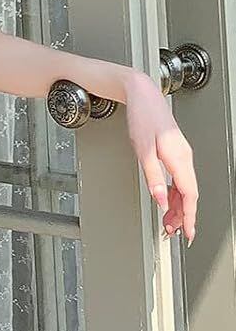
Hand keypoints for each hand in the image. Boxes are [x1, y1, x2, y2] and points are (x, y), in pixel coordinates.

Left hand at [124, 70, 197, 243]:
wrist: (142, 96)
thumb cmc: (142, 118)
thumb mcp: (143, 151)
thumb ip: (152, 177)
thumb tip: (160, 200)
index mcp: (180, 159)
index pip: (189, 196)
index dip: (188, 217)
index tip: (187, 234)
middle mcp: (184, 158)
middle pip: (188, 195)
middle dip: (182, 216)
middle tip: (171, 233)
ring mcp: (181, 156)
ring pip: (184, 188)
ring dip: (177, 206)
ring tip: (166, 222)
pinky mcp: (175, 153)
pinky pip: (179, 179)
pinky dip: (174, 193)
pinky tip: (166, 201)